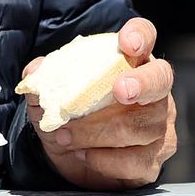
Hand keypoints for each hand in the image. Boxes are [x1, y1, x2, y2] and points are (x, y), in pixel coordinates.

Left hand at [23, 17, 177, 189]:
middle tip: (120, 91)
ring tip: (65, 136)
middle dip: (141, 84)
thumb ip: (44, 80)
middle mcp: (154, 91)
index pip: (144, 35)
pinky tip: (83, 155)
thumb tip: (35, 71)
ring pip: (139, 126)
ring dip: (97, 132)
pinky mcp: (152, 160)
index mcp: (130, 62)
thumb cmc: (70, 115)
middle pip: (159, 80)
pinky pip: (135, 161)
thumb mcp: (51, 95)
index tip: (127, 43)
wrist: (71, 157)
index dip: (140, 35)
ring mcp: (159, 126)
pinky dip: (104, 159)